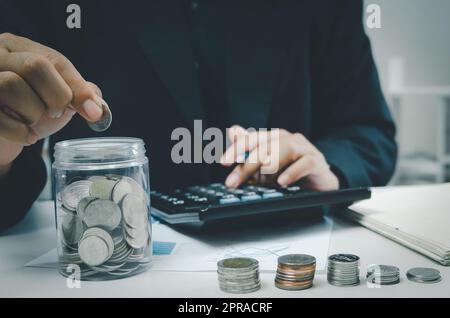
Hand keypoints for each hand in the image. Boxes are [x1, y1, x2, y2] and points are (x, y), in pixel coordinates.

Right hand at [0, 33, 103, 174]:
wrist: (1, 137)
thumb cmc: (28, 110)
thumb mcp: (56, 98)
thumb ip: (78, 93)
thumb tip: (97, 106)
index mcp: (19, 47)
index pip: (55, 60)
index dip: (78, 87)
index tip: (93, 112)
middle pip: (34, 65)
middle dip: (56, 96)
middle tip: (56, 113)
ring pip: (11, 85)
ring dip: (33, 113)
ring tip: (33, 121)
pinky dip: (20, 132)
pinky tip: (25, 135)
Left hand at [220, 125, 339, 190]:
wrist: (319, 182)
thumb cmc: (290, 171)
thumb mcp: (265, 164)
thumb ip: (250, 149)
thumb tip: (233, 130)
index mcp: (273, 137)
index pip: (252, 139)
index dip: (237, 149)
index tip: (224, 163)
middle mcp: (288, 139)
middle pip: (265, 147)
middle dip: (246, 165)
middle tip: (233, 182)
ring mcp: (304, 148)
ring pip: (284, 150)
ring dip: (269, 166)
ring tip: (260, 180)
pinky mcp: (317, 161)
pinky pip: (305, 163)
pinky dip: (292, 172)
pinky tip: (282, 182)